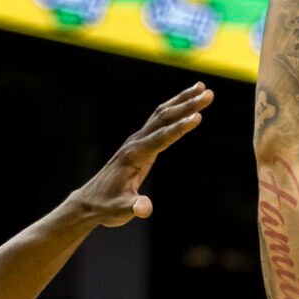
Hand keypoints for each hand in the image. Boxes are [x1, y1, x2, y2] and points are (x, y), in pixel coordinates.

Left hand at [65, 82, 213, 225]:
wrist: (89, 201)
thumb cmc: (106, 206)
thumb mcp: (120, 211)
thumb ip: (134, 208)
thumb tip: (145, 209)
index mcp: (134, 156)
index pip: (161, 138)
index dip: (180, 128)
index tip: (198, 116)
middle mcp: (135, 143)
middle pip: (163, 118)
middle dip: (187, 105)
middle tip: (209, 94)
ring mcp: (137, 141)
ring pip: (161, 114)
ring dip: (182, 100)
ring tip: (203, 88)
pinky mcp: (140, 143)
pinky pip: (159, 121)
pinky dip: (174, 109)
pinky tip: (186, 103)